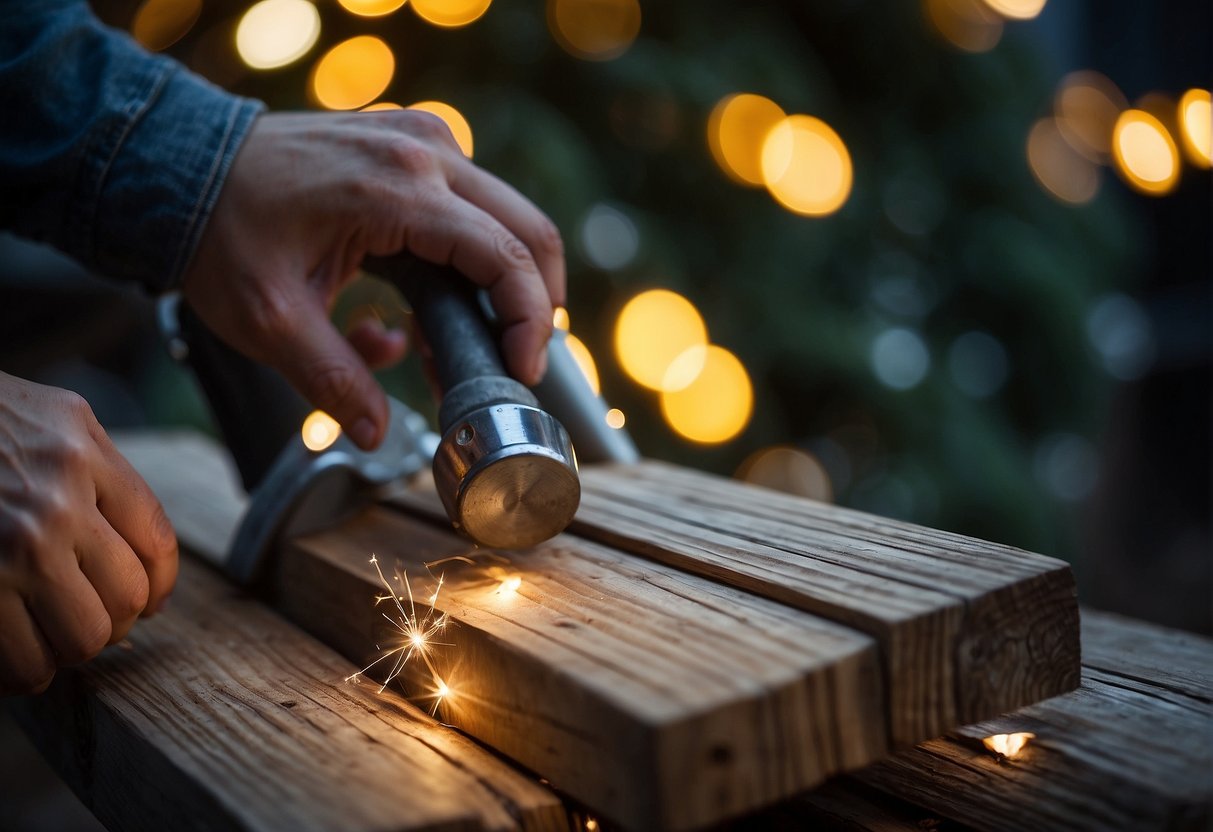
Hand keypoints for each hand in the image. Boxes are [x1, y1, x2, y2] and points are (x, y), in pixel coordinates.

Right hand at [0, 373, 177, 694]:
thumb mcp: (51, 419)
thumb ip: (101, 471)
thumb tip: (144, 562)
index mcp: (83, 455)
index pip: (156, 541)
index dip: (158, 585)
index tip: (149, 602)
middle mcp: (55, 502)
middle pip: (127, 598)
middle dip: (114, 620)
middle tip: (88, 619)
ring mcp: (13, 547)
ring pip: (83, 638)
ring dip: (69, 648)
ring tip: (49, 637)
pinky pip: (21, 660)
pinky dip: (24, 670)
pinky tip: (13, 653)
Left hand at [182, 110, 565, 449]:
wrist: (179, 165)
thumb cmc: (219, 232)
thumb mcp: (269, 321)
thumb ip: (332, 379)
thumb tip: (378, 435)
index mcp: (399, 189)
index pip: (505, 256)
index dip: (528, 322)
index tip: (521, 373)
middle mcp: (425, 153)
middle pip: (528, 230)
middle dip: (532, 306)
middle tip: (511, 366)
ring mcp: (423, 141)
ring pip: (506, 219)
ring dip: (498, 288)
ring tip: (452, 352)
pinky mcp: (413, 147)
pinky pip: (469, 210)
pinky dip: (465, 265)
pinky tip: (412, 319)